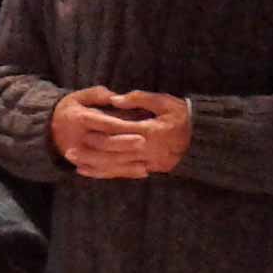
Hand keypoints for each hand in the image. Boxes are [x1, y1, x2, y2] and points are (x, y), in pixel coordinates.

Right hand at [51, 87, 148, 179]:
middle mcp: (79, 138)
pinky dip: (122, 173)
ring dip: (125, 165)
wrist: (49, 130)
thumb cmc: (70, 110)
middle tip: (143, 142)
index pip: (101, 122)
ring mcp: (80, 155)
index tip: (136, 124)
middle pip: (103, 143)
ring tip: (145, 164)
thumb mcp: (78, 97)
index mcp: (78, 119)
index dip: (119, 125)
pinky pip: (104, 172)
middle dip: (123, 144)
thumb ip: (96, 95)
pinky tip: (140, 172)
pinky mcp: (84, 165)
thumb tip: (115, 96)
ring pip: (104, 162)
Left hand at [52, 87, 190, 179]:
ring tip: (76, 165)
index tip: (82, 130)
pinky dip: (108, 174)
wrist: (203, 139)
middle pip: (114, 153)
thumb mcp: (164, 102)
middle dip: (91, 153)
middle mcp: (147, 150)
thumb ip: (139, 99)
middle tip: (70, 151)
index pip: (120, 132)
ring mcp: (148, 162)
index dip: (100, 132)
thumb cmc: (183, 116)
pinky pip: (125, 173)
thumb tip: (115, 99)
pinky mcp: (149, 168)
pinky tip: (93, 173)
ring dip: (96, 167)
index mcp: (149, 131)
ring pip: (117, 167)